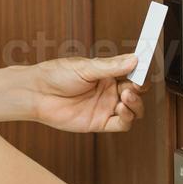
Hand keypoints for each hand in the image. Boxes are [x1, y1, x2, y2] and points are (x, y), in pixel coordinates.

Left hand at [30, 54, 145, 132]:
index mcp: (107, 74)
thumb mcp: (85, 67)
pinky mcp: (99, 123)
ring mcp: (105, 107)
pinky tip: (121, 108)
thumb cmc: (56, 75)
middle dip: (140, 88)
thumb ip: (111, 66)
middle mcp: (109, 91)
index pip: (132, 73)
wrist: (37, 93)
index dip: (141, 71)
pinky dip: (127, 118)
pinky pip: (122, 124)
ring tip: (126, 96)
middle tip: (135, 85)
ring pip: (133, 109)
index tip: (145, 67)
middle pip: (136, 92)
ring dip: (136, 103)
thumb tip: (134, 59)